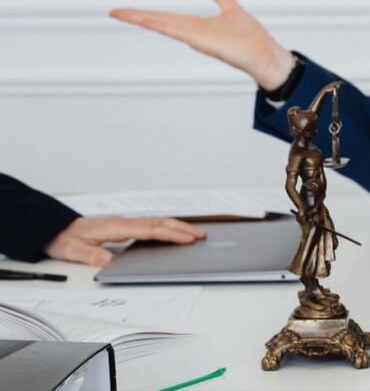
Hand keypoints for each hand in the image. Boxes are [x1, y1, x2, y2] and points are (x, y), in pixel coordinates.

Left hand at [44, 217, 207, 266]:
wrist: (54, 229)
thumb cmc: (65, 239)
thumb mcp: (73, 250)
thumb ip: (91, 255)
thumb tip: (108, 260)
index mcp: (116, 227)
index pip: (149, 230)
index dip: (170, 234)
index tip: (187, 239)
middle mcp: (123, 222)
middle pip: (159, 222)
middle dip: (182, 228)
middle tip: (201, 235)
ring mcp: (125, 222)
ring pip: (157, 222)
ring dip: (177, 226)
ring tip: (195, 233)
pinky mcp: (124, 226)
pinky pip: (150, 225)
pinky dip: (166, 227)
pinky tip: (172, 232)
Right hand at [110, 0, 295, 89]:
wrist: (266, 55)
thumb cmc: (251, 38)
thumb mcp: (233, 10)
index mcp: (197, 26)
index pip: (165, 17)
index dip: (144, 13)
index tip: (121, 10)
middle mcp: (194, 33)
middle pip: (161, 21)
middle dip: (137, 16)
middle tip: (113, 12)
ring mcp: (199, 39)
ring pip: (167, 26)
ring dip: (146, 20)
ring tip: (123, 14)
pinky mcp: (207, 44)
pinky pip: (184, 33)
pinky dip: (167, 27)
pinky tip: (151, 22)